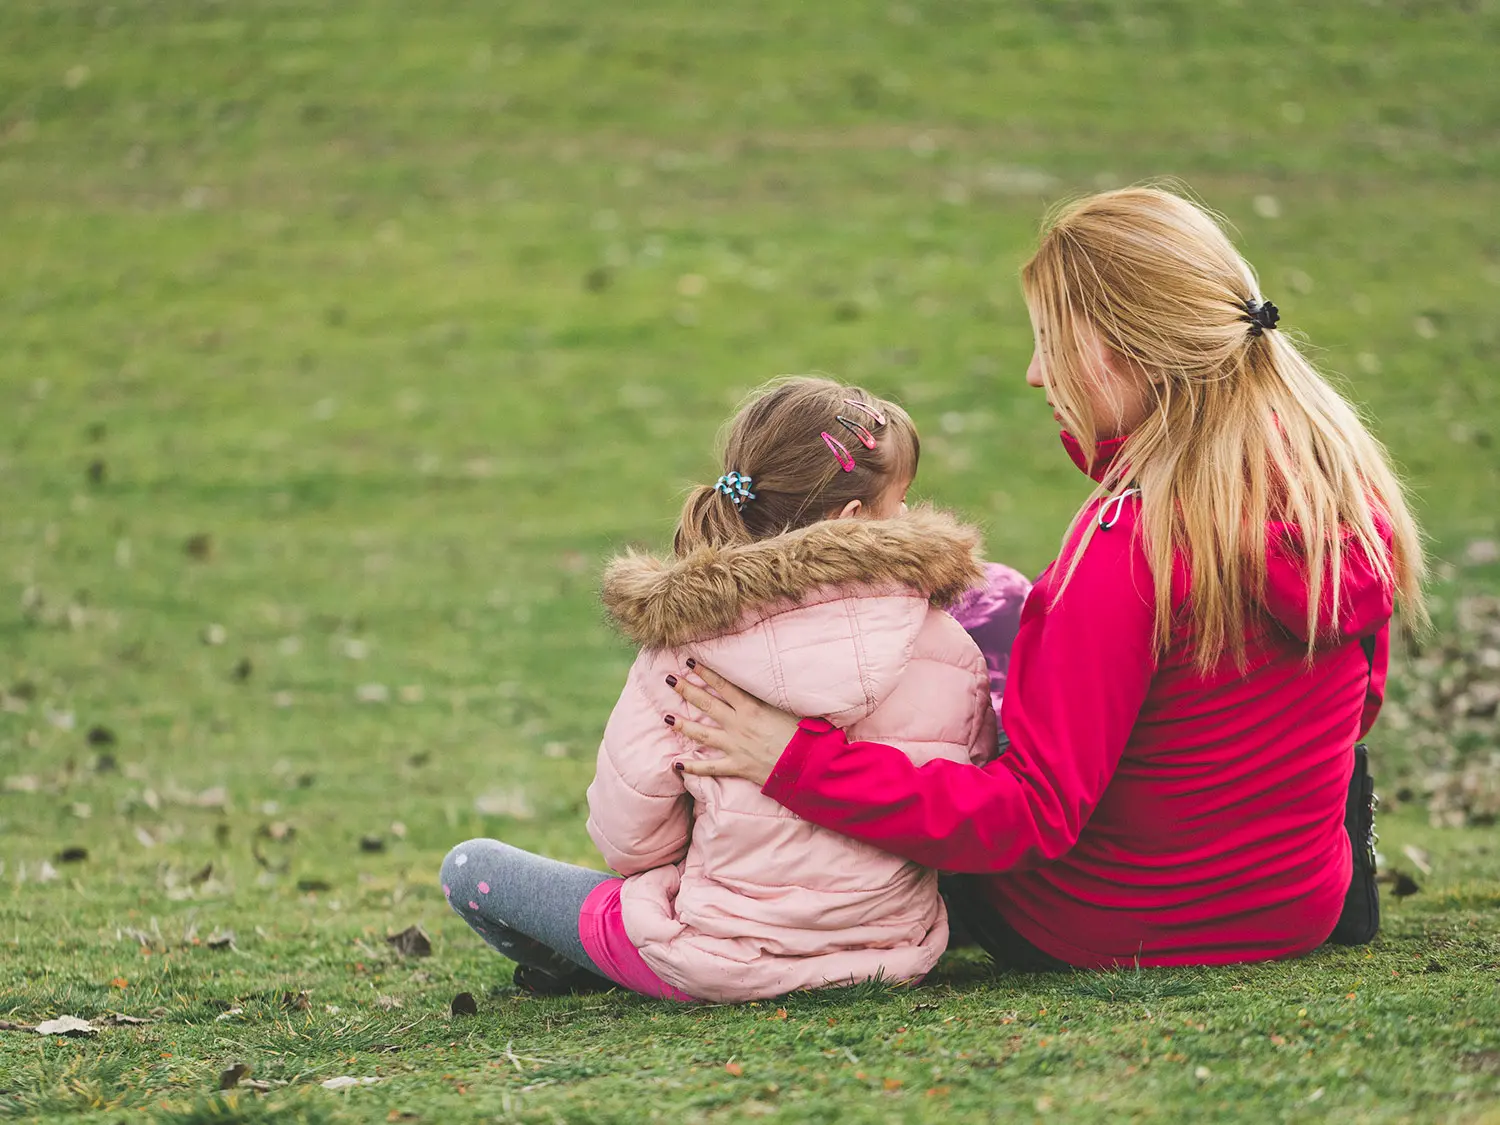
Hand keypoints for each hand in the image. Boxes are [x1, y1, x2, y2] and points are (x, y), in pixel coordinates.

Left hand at [665, 661, 800, 786]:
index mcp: (751, 708)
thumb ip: (769, 696)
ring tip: (665, 717)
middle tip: (669, 680)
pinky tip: (677, 764)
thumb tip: (762, 682)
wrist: (807, 764)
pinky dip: (693, 767)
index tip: (690, 662)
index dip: (706, 672)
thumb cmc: (803, 733)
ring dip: (683, 725)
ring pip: (703, 734)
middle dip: (687, 691)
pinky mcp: (737, 766)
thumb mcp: (786, 707)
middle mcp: (738, 725)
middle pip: (707, 705)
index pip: (723, 686)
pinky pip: (710, 768)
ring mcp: (735, 746)